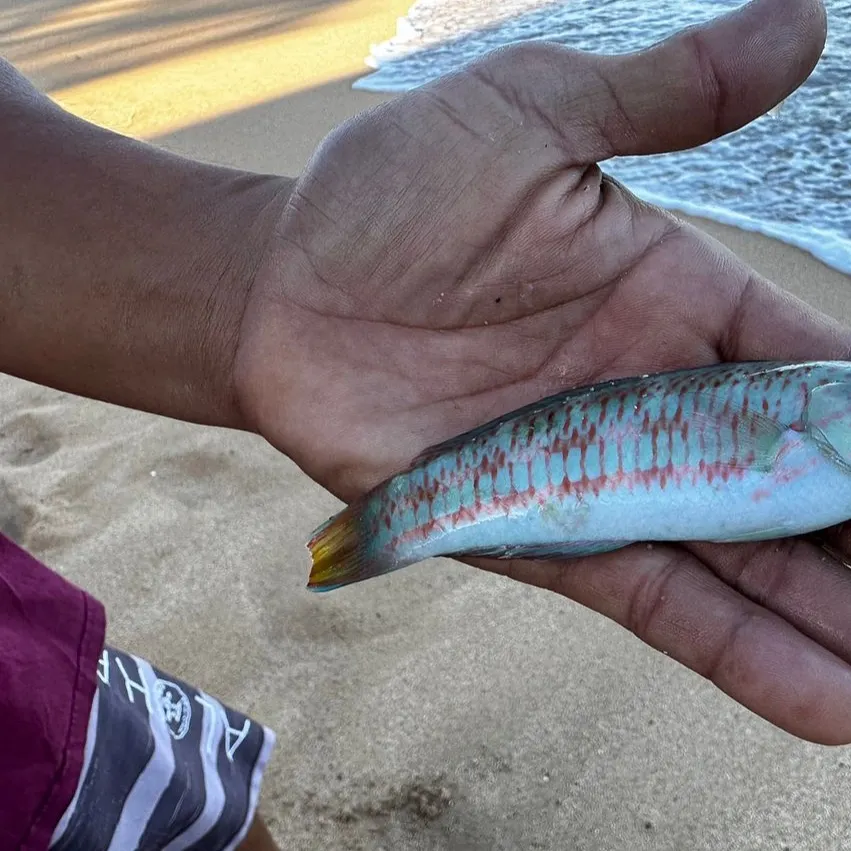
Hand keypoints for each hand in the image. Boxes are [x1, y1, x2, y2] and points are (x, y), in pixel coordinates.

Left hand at [236, 0, 850, 743]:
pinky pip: (657, 598)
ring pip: (744, 562)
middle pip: (795, 487)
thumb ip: (663, 97)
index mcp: (674, 300)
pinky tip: (826, 702)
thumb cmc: (389, 197)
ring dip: (831, 621)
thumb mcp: (531, 117)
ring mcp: (601, 477)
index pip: (816, 376)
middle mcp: (653, 401)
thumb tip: (804, 23)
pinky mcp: (541, 534)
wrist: (283, 292)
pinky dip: (739, 647)